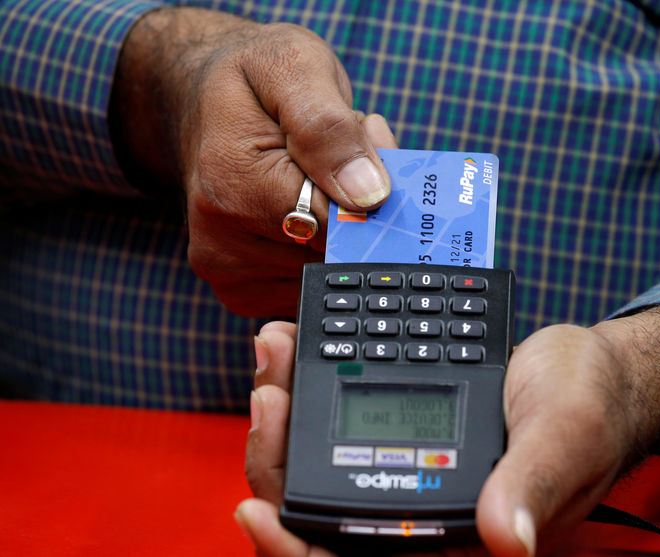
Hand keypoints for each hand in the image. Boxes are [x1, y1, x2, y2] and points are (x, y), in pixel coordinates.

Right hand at [111, 8, 396, 316]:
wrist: (196, 102)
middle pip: (335, 252)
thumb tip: (369, 196)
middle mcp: (222, 245)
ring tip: (317, 176)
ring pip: (327, 269)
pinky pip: (310, 283)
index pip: (338, 224)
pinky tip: (305, 207)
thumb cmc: (251, 78)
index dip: (370, 190)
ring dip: (340, 227)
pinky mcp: (243, 293)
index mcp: (234, 187)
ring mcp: (230, 276)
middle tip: (345, 152)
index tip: (367, 143)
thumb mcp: (295, 68)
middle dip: (356, 208)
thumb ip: (330, 129)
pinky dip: (321, 250)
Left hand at [238, 306, 659, 555]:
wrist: (590, 365)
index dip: (298, 550)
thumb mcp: (566, 436)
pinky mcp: (401, 424)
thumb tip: (507, 538)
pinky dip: (313, 383)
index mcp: (454, 534)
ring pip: (319, 458)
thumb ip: (532, 483)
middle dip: (277, 459)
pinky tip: (300, 348)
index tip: (257, 510)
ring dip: (286, 415)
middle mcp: (420, 506)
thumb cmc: (590, 405)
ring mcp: (406, 463)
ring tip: (276, 354)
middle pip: (316, 510)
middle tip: (269, 395)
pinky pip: (343, 415)